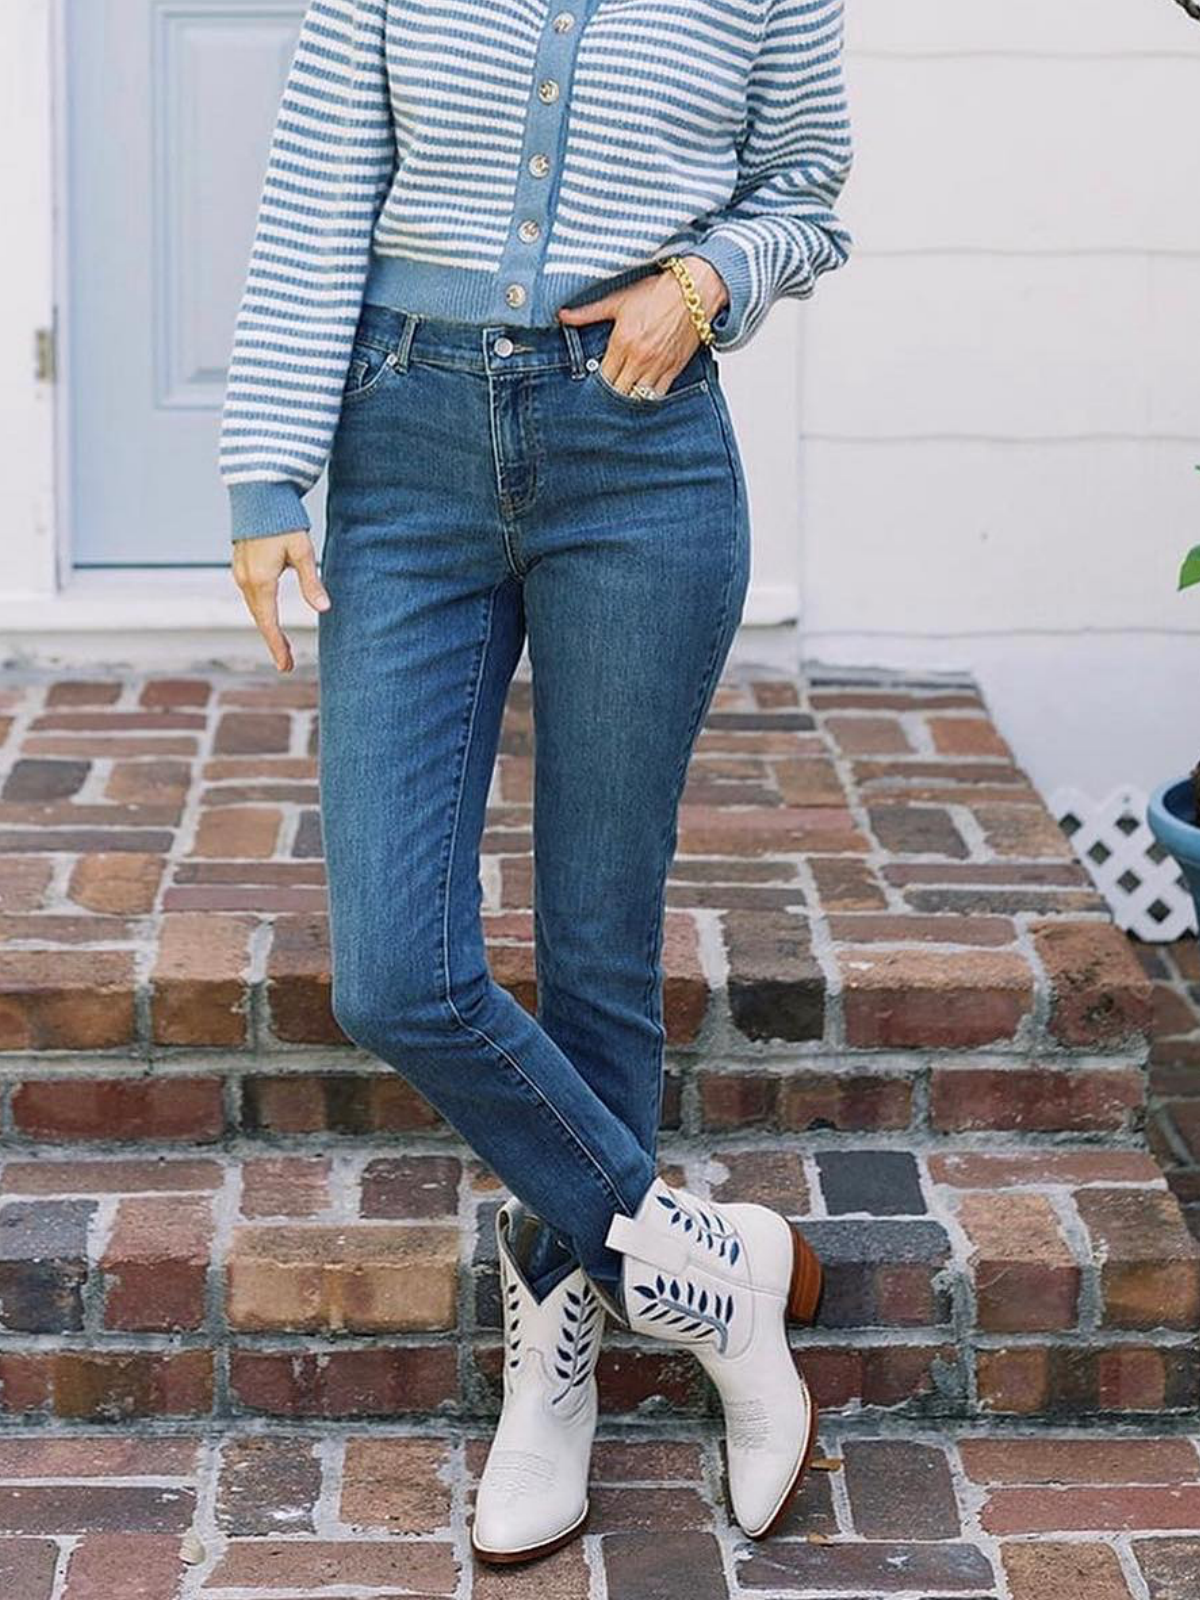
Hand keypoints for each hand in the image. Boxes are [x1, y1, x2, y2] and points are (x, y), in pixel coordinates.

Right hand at [231, 529, 330, 672]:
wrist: (258, 493)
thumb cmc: (283, 520)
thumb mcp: (302, 552)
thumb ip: (311, 582)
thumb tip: (323, 609)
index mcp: (261, 580)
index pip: (269, 623)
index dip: (278, 646)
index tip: (285, 666)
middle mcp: (245, 580)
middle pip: (260, 619)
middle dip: (274, 642)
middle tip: (286, 663)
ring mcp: (239, 572)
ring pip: (254, 608)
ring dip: (267, 627)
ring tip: (281, 645)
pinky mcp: (240, 565)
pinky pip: (251, 596)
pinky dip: (261, 611)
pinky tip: (270, 616)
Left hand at [557, 255, 728, 397]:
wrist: (694, 290)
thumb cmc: (658, 292)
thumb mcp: (619, 299)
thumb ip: (588, 312)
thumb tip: (562, 315)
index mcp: (622, 342)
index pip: (603, 376)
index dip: (596, 383)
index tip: (593, 384)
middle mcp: (639, 358)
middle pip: (618, 392)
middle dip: (611, 395)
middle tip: (605, 397)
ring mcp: (658, 366)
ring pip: (638, 396)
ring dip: (629, 399)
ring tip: (622, 398)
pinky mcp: (674, 369)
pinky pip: (659, 395)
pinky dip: (649, 398)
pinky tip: (642, 397)